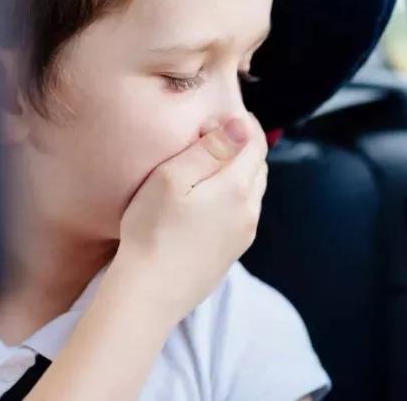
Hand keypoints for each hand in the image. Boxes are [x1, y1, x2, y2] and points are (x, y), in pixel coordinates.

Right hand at [112, 113, 268, 322]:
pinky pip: (244, 213)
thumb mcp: (172, 178)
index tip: (227, 113)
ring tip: (213, 163)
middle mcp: (249, 211)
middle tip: (217, 134)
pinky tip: (211, 198)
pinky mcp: (232, 252)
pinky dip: (235, 196)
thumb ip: (209, 149)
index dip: (245, 124)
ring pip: (253, 191)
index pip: (256, 143)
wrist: (148, 294)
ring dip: (241, 171)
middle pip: (258, 166)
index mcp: (237, 187)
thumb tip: (240, 125)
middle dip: (244, 145)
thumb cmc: (152, 230)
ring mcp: (244, 234)